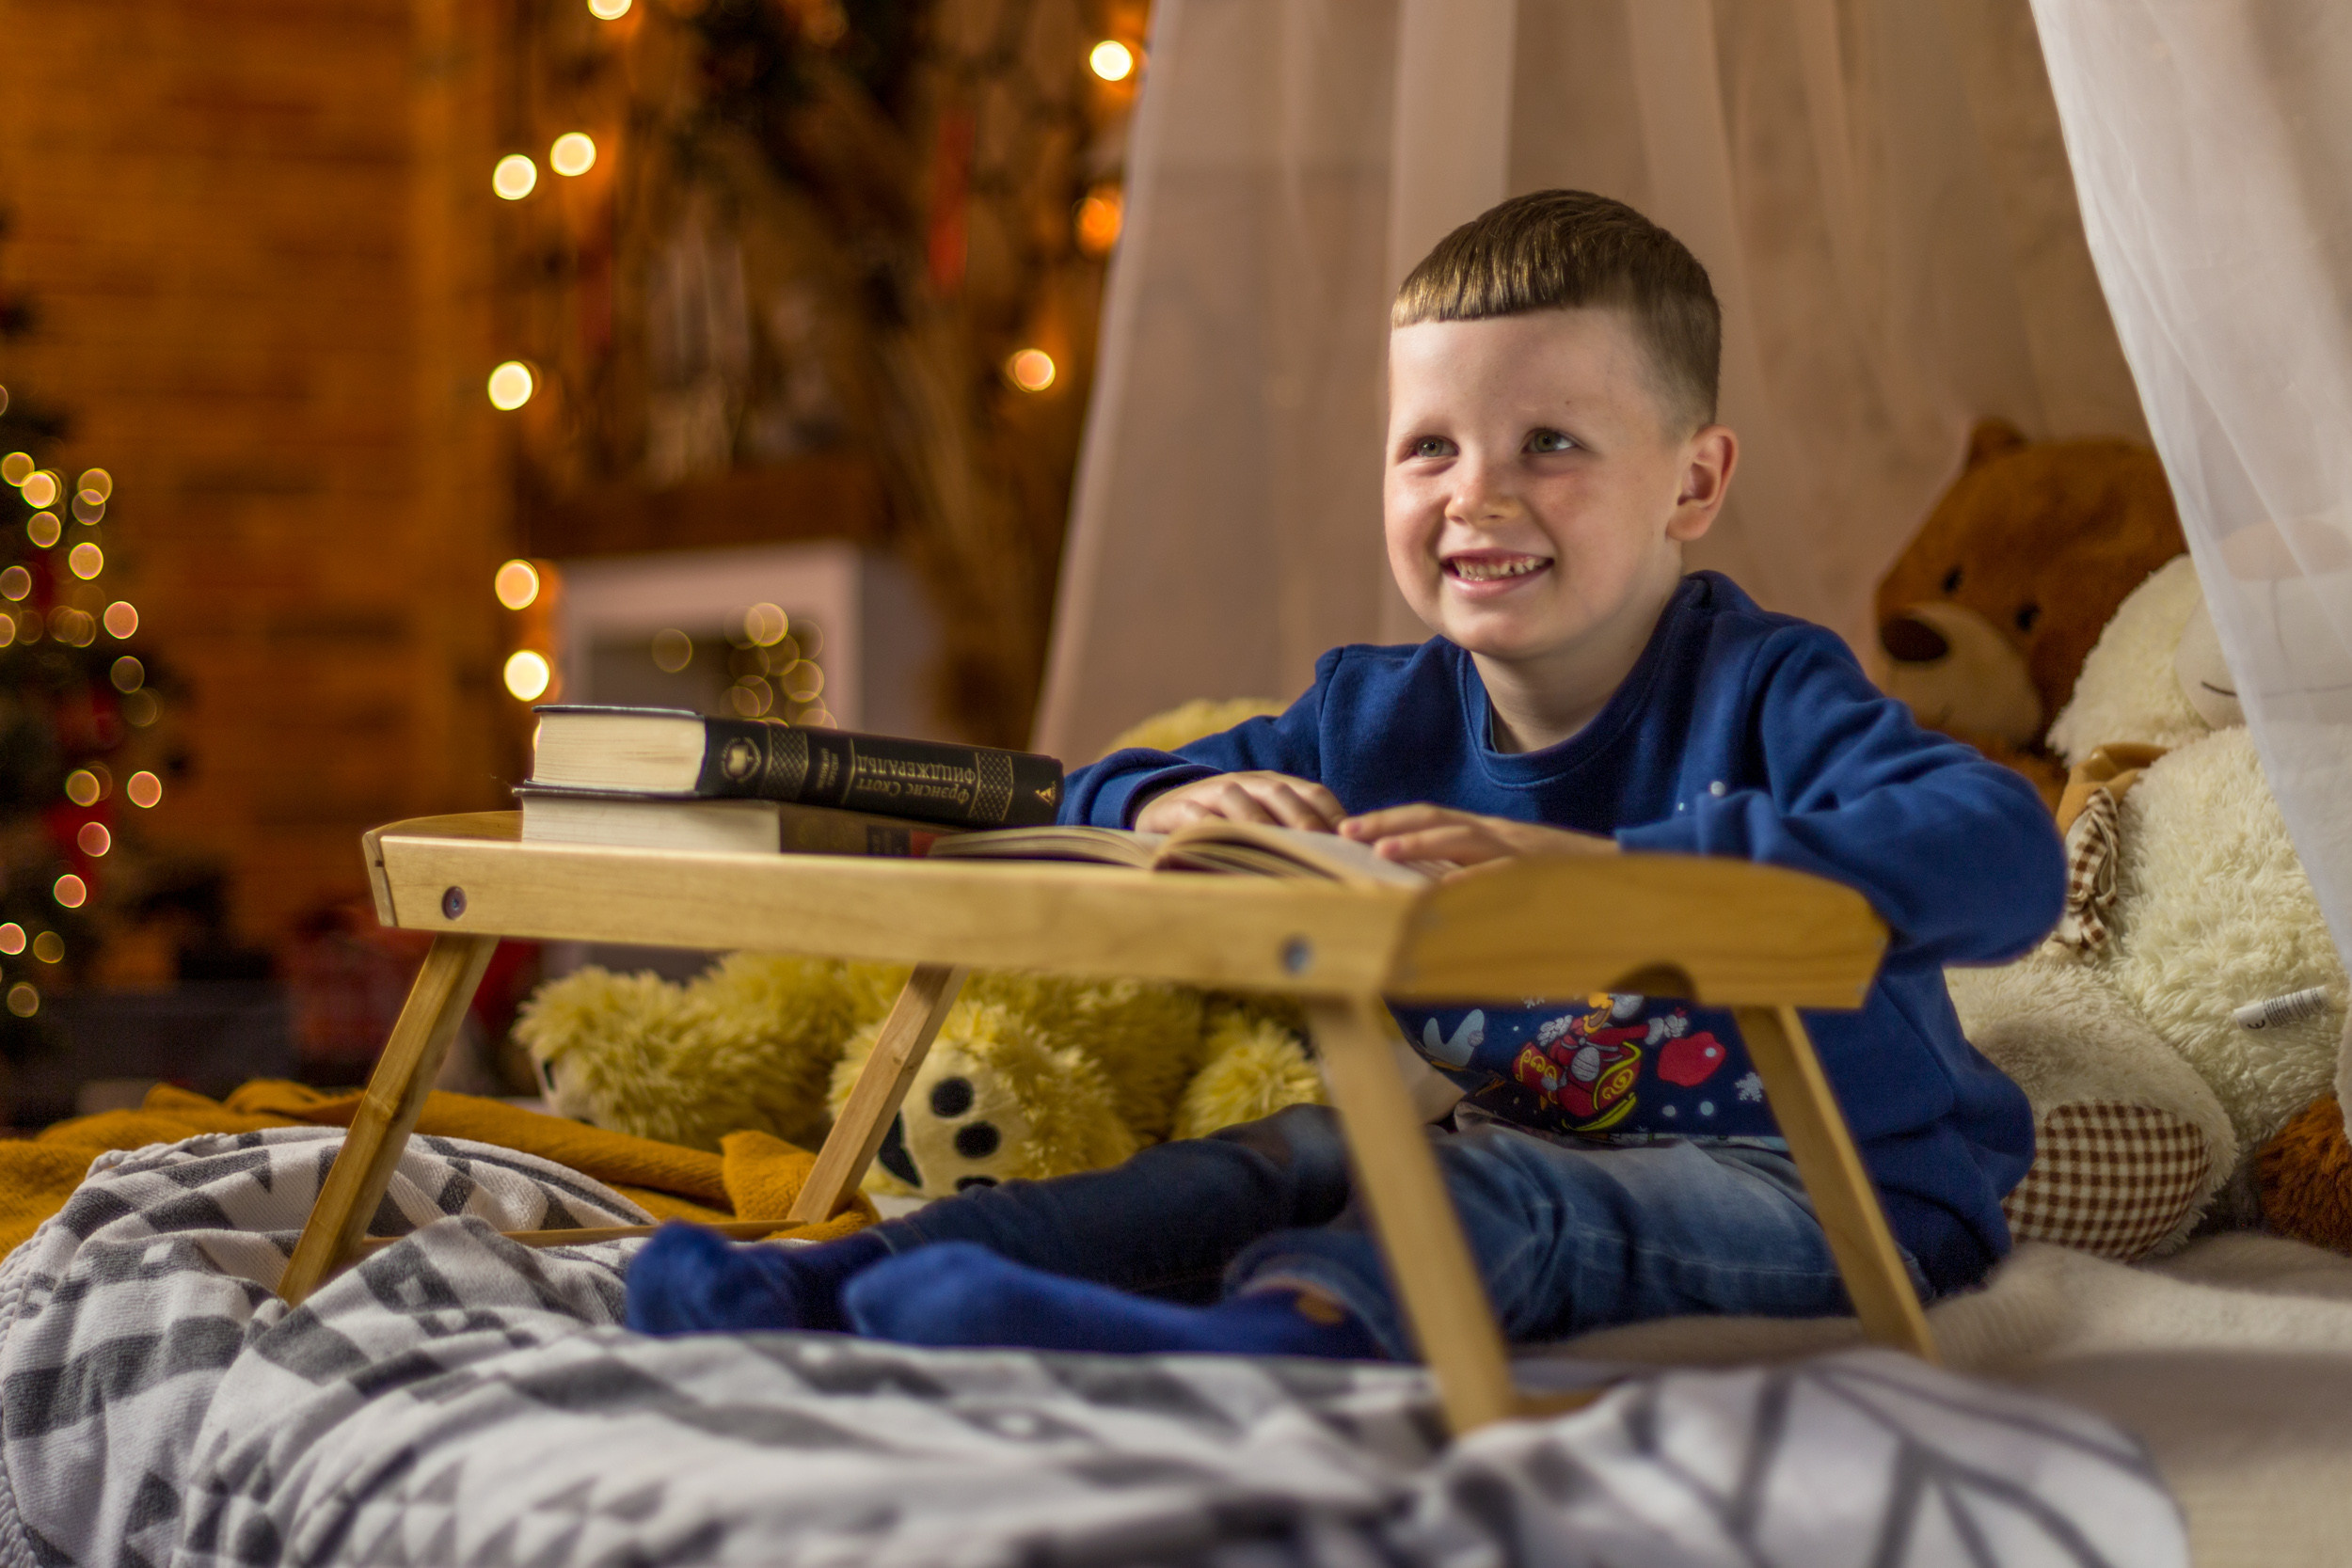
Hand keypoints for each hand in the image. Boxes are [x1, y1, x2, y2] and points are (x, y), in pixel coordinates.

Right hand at [1134, 771, 1345, 833]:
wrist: (1163, 813)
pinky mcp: (1179, 808)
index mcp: (1274, 786)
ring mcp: (1211, 792)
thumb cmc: (1226, 827)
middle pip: (1278, 792)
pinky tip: (1222, 847)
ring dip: (1257, 820)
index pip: (1312, 791)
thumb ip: (1297, 837)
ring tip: (1274, 844)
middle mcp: (1246, 783)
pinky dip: (1209, 828)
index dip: (1332, 812)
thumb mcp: (1263, 826)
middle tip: (1319, 844)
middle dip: (1301, 817)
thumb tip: (1344, 862)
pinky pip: (1195, 815)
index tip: (1349, 841)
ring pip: (1237, 798)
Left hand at [1337, 804, 1617, 869]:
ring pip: (1463, 838)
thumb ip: (1473, 877)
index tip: (1347, 829)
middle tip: (1344, 831)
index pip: (1431, 819)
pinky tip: (1442, 893)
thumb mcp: (1511, 873)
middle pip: (1436, 817)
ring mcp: (1521, 851)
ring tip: (1381, 851)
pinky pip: (1502, 874)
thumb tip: (1428, 896)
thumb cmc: (1567, 881)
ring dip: (1420, 843)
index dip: (1389, 821)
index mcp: (1487, 835)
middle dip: (1388, 822)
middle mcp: (1498, 835)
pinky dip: (1471, 881)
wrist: (1629, 874)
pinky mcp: (1543, 872)